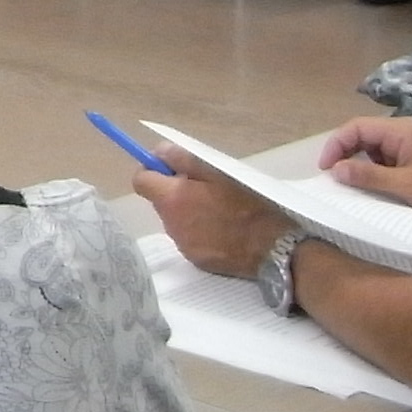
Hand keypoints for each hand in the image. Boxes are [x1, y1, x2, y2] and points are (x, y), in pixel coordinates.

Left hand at [144, 146, 289, 278]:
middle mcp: (170, 223)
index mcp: (173, 198)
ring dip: (187, 212)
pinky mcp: (194, 259)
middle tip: (205, 188)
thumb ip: (183, 159)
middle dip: (175, 192)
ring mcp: (181, 244)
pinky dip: (198, 231)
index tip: (169, 169)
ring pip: (174, 220)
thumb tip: (158, 151)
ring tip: (218, 210)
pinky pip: (188, 238)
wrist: (271, 247)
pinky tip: (222, 230)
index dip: (152, 171)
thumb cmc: (248, 204)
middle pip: (160, 201)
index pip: (140, 181)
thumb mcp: (218, 172)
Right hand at [318, 115, 411, 218]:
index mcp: (401, 131)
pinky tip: (376, 185)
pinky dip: (376, 168)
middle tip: (335, 177)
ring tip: (354, 184)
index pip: (357, 127)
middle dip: (345, 152)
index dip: (336, 145)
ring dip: (361, 162)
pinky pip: (388, 157)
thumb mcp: (405, 186)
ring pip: (375, 146)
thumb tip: (336, 169)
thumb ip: (369, 176)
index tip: (326, 169)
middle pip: (364, 133)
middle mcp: (405, 130)